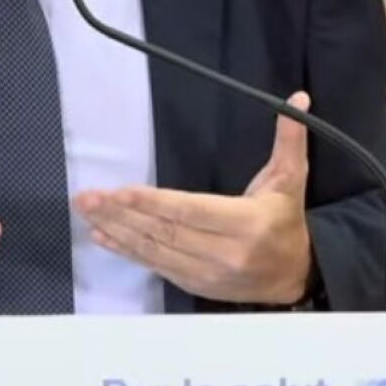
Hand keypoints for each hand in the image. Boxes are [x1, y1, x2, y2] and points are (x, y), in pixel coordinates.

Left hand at [73, 92, 313, 304]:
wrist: (295, 275)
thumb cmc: (286, 220)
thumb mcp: (292, 178)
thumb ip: (290, 139)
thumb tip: (297, 99)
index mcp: (247, 223)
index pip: (191, 212)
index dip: (153, 203)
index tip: (120, 191)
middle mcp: (225, 253)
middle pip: (165, 232)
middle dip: (122, 214)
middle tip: (88, 197)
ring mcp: (208, 273)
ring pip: (155, 251)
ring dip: (117, 231)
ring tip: (88, 211)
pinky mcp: (195, 285)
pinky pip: (155, 267)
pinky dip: (126, 252)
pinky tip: (102, 236)